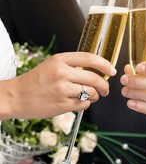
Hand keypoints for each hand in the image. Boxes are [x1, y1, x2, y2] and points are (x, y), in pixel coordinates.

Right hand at [2, 52, 116, 119]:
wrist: (16, 97)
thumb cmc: (36, 81)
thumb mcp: (53, 65)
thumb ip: (73, 66)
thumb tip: (98, 70)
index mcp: (60, 60)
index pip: (90, 59)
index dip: (105, 65)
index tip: (112, 70)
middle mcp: (62, 73)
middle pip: (95, 78)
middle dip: (104, 86)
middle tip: (105, 90)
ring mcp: (62, 89)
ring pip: (92, 92)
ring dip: (95, 96)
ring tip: (90, 96)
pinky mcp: (62, 104)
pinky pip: (84, 104)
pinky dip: (85, 104)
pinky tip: (77, 102)